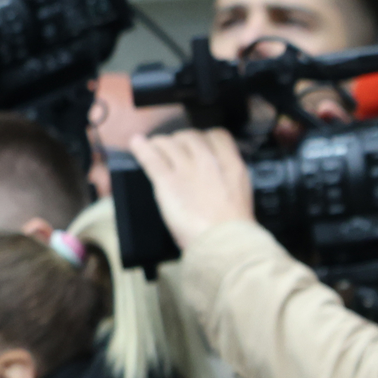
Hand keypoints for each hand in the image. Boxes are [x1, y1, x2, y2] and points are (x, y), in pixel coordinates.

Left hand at [130, 128, 257, 249]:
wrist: (223, 242)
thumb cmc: (234, 228)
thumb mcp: (241, 196)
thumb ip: (228, 180)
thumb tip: (216, 177)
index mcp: (232, 165)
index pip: (217, 135)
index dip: (205, 138)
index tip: (198, 147)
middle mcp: (209, 161)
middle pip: (189, 136)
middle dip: (180, 142)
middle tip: (174, 153)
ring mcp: (187, 169)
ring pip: (168, 143)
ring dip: (160, 145)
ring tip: (154, 151)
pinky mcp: (167, 181)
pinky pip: (150, 156)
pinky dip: (141, 148)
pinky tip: (136, 144)